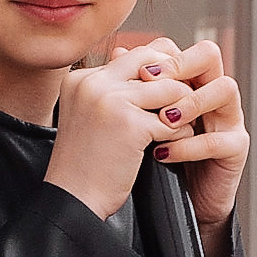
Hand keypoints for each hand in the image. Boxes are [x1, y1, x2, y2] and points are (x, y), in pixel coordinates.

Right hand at [46, 39, 200, 223]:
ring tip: (177, 130)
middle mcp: (93, 83)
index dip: (162, 72)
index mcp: (82, 78)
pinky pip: (174, 120)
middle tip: (183, 108)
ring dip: (183, 110)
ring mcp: (110, 100)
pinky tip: (172, 148)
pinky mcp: (129, 124)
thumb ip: (115, 90)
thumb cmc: (86, 164)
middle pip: (155, 62)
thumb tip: (157, 66)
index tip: (172, 93)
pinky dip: (181, 135)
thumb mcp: (92, 116)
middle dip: (176, 83)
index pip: (136, 55)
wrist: (73, 200)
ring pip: (171, 89)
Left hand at [150, 35, 249, 246]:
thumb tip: (118, 53)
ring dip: (191, 101)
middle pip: (210, 55)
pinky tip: (163, 153)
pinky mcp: (236, 149)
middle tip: (151, 81)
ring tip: (163, 120)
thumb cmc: (156, 160)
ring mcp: (228, 120)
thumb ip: (135, 91)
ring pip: (225, 88)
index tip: (135, 71)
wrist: (175, 205)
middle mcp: (212, 95)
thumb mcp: (140, 123)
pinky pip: (220, 139)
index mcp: (190, 83)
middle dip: (181, 64)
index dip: (162, 54)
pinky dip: (190, 145)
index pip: (183, 50)